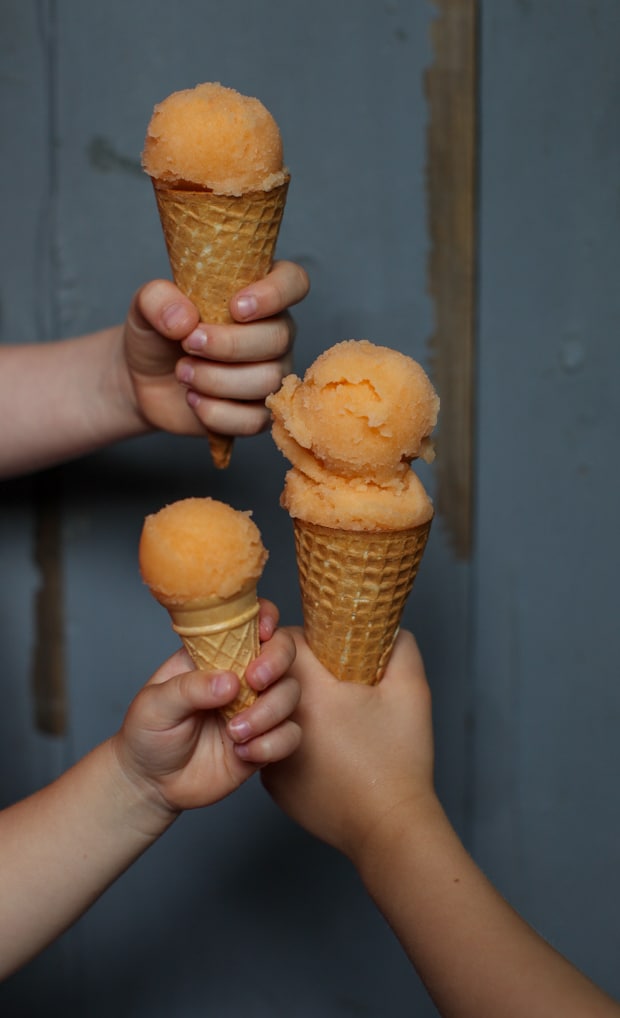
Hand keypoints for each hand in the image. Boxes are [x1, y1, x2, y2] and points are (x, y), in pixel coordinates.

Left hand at [112, 603, 299, 817]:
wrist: (151, 784)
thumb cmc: (148, 733)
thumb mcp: (155, 704)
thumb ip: (189, 689)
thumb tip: (229, 681)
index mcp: (214, 654)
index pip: (249, 622)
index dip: (265, 617)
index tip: (263, 632)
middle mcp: (241, 676)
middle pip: (283, 652)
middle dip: (276, 663)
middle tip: (254, 681)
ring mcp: (256, 708)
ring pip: (290, 694)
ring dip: (268, 713)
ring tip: (234, 733)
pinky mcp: (265, 741)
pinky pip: (290, 736)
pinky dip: (272, 745)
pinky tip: (242, 753)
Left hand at [122, 260, 308, 438]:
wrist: (143, 379)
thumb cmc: (157, 333)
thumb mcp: (145, 305)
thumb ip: (158, 298)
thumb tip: (184, 319)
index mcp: (257, 294)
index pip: (293, 282)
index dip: (274, 294)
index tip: (236, 308)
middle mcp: (273, 333)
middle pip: (279, 338)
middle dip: (229, 344)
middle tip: (188, 343)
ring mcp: (270, 374)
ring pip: (266, 380)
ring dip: (217, 379)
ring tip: (183, 373)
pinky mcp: (257, 412)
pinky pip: (255, 420)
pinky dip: (217, 413)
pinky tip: (193, 400)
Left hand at [262, 628, 434, 863]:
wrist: (390, 827)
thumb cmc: (401, 759)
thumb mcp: (412, 692)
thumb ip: (401, 648)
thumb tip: (387, 631)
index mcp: (311, 691)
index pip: (282, 645)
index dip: (288, 641)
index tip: (298, 653)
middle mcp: (279, 722)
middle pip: (264, 681)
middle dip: (274, 676)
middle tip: (286, 680)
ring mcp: (272, 758)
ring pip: (263, 717)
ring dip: (274, 711)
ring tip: (296, 715)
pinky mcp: (275, 786)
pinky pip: (271, 750)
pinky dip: (285, 743)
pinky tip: (314, 748)